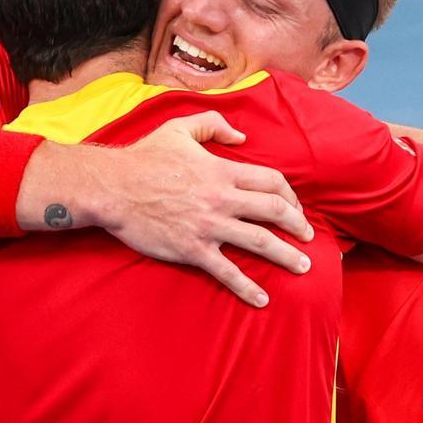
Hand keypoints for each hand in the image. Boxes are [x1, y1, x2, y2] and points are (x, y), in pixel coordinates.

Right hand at [91, 111, 313, 306]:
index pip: (271, 181)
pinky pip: (227, 272)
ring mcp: (209, 226)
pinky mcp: (193, 249)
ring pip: (260, 242)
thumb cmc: (144, 157)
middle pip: (274, 211)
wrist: (113, 188)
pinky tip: (262, 299)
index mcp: (222, 170)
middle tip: (310, 238)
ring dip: (286, 255)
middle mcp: (222, 198)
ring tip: (303, 267)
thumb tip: (242, 136)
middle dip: (298, 226)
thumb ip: (213, 123)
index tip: (296, 208)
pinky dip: (247, 287)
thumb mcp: (179, 128)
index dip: (290, 195)